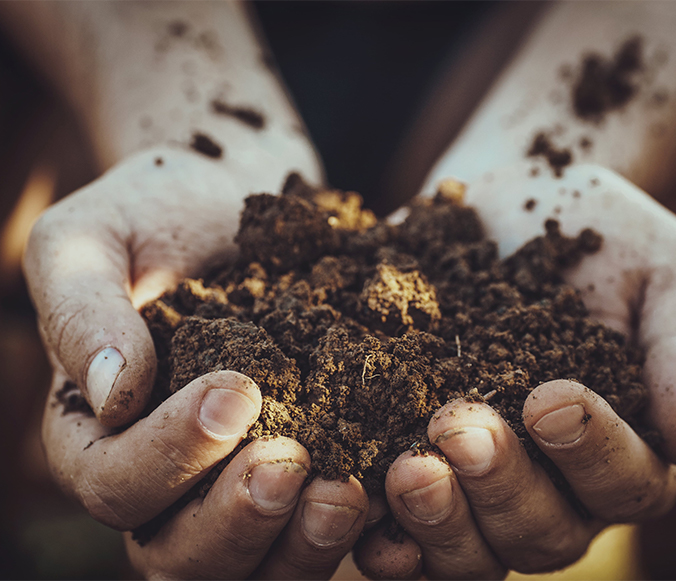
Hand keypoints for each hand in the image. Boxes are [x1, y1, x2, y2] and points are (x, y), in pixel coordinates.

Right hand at [29, 147, 366, 577]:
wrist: (236, 198)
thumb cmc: (156, 210)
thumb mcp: (93, 238)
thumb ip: (83, 311)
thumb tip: (109, 392)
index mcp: (98, 434)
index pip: (116, 483)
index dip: (170, 456)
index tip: (235, 392)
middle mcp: (165, 477)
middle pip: (181, 552)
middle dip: (236, 521)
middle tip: (288, 466)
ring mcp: (234, 481)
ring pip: (255, 561)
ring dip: (300, 544)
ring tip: (346, 493)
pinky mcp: (303, 464)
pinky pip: (317, 525)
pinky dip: (353, 526)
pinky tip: (388, 486)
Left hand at [355, 164, 675, 577]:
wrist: (515, 199)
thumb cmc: (606, 234)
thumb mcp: (671, 273)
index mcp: (623, 448)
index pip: (624, 482)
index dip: (590, 452)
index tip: (549, 396)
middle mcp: (552, 483)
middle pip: (539, 531)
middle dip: (500, 487)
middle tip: (461, 428)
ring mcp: (478, 482)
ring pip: (469, 546)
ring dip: (437, 519)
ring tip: (407, 468)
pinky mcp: (410, 456)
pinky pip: (395, 523)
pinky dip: (378, 527)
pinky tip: (351, 498)